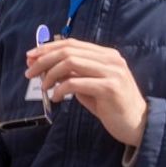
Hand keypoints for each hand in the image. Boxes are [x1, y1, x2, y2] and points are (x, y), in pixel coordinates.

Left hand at [26, 38, 148, 146]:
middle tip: (29, 72)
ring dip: (50, 74)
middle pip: (68, 51)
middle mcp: (110, 59)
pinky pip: (75, 82)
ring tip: (44, 87)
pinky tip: (57, 98)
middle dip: (43, 60)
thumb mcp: (87, 85)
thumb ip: (71, 74)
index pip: (71, 43)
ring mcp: (112, 72)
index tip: (30, 57)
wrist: (136, 123)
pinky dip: (60, 89)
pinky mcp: (110, 87)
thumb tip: (44, 68)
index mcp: (106, 54)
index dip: (48, 48)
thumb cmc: (109, 104)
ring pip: (70, 62)